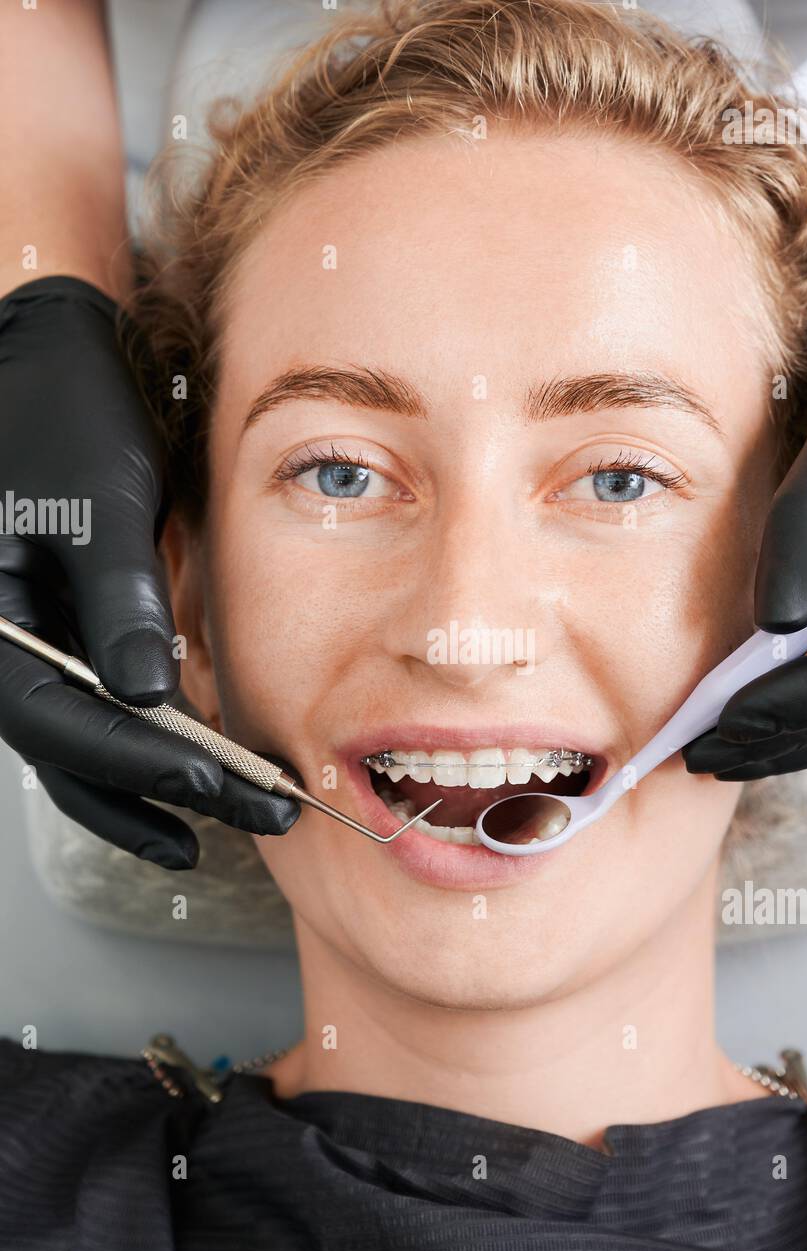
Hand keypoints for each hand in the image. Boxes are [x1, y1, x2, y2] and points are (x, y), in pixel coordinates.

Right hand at [0, 275, 297, 867]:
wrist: (50, 358)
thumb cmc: (65, 412)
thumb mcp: (101, 503)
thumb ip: (121, 602)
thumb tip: (147, 696)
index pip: (55, 721)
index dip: (140, 760)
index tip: (217, 781)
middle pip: (72, 754)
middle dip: (165, 793)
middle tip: (262, 814)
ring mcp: (26, 647)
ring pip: (80, 749)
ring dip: (155, 788)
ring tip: (237, 818)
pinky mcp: (60, 637)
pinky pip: (93, 714)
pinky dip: (144, 748)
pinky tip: (198, 774)